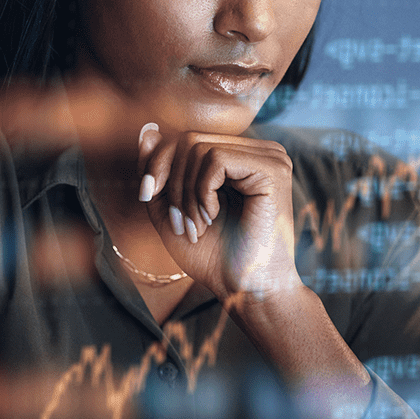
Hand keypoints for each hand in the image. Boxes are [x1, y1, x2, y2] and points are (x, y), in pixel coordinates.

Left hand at [138, 122, 372, 418]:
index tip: (148, 198)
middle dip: (170, 182)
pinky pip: (215, 159)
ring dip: (184, 193)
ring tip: (195, 226)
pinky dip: (201, 192)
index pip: (183, 138)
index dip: (157, 165)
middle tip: (178, 223)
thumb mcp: (168, 209)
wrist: (245, 291)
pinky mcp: (272, 168)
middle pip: (187, 139)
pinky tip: (212, 218)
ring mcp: (269, 156)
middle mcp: (257, 150)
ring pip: (197, 147)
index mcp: (238, 156)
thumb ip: (157, 171)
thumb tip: (147, 127)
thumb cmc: (213, 257)